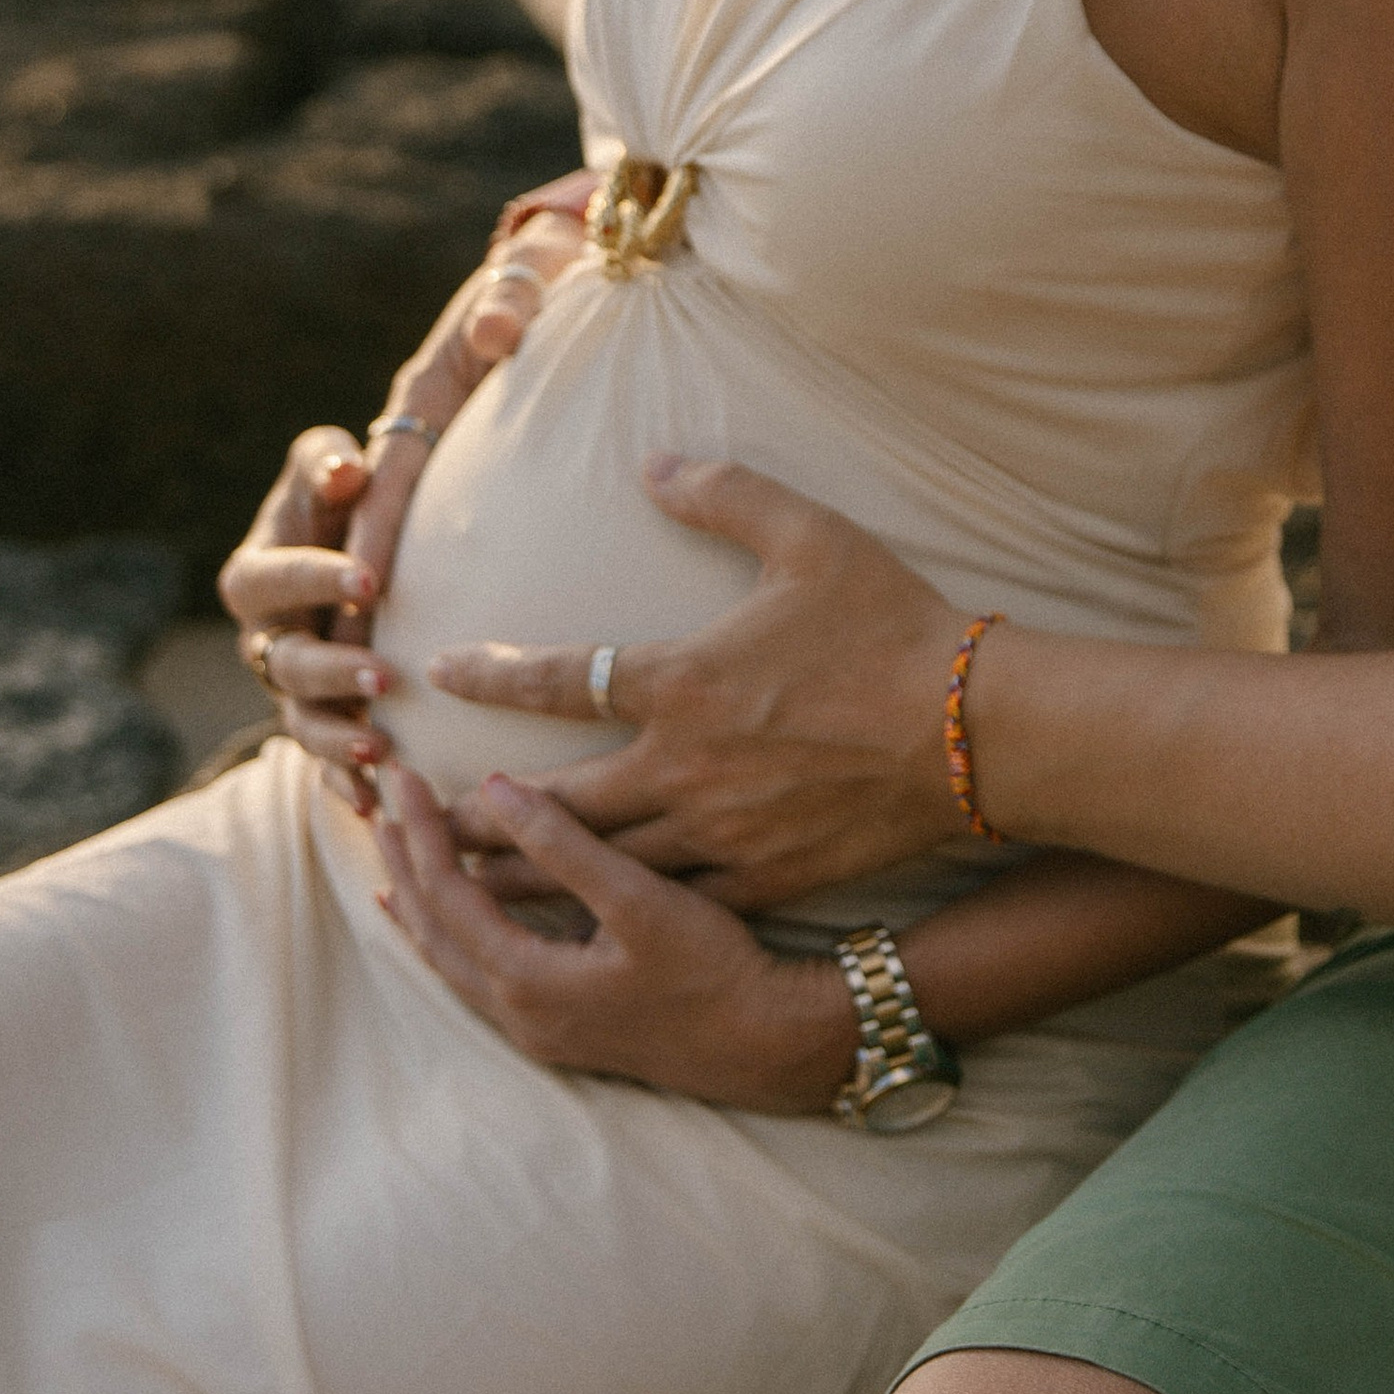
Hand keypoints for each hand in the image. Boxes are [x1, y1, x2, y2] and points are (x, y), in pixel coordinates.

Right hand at [216, 179, 593, 809]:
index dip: (318, 545)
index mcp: (302, 511)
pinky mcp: (330, 700)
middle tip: (381, 664)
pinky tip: (380, 803)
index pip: (289, 524)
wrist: (441, 498)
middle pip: (269, 624)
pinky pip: (321, 744)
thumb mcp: (474, 361)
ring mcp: (299, 647)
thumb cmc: (455, 414)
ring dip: (327, 721)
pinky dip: (342, 772)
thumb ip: (489, 319)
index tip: (371, 565)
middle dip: (319, 646)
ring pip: (289, 696)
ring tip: (379, 744)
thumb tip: (504, 324)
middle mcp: (286, 585)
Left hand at [371, 765, 857, 1109]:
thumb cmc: (712, 970)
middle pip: (433, 934)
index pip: (447, 896)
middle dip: (403, 866)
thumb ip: (563, 844)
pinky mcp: (562, 1030)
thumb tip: (492, 790)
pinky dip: (453, 937)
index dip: (420, 832)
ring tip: (392, 861)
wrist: (765, 1046)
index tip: (402, 779)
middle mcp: (520, 1016)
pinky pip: (479, 979)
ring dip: (420, 907)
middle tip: (378, 806)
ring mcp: (539, 1031)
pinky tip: (459, 920)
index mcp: (528, 982)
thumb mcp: (640, 897)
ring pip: (451, 963)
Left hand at [427, 459, 968, 909]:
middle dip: (480, 816)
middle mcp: (686, 767)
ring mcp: (723, 834)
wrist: (975, 732)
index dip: (493, 674)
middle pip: (557, 802)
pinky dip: (619, 917)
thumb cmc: (892, 625)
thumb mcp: (810, 535)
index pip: (561, 678)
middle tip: (419, 823)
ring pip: (601, 868)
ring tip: (470, 892)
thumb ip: (724, 491)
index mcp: (686, 683)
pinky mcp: (765, 879)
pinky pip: (673, 905)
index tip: (439, 672)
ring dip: (531, 877)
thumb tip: (653, 463)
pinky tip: (587, 930)